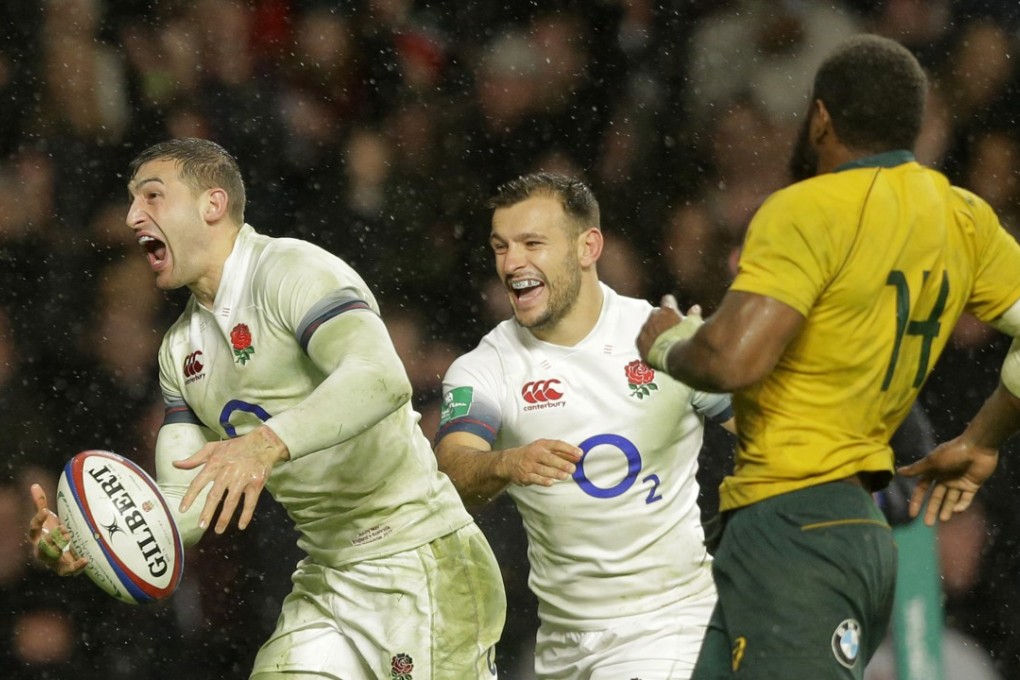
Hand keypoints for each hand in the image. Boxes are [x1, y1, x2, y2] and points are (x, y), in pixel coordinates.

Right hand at [27, 484, 87, 575]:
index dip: (38, 520)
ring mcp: (52, 561)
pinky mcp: (64, 568)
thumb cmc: (53, 530)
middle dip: (50, 539)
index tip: (46, 510)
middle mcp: (42, 551)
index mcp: (38, 538)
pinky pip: (67, 571)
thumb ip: (41, 503)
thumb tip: (34, 485)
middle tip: (63, 529)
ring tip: (70, 539)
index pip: (33, 530)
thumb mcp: (49, 517)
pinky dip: (76, 567)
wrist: (62, 550)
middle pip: (41, 548)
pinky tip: (86, 560)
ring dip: (59, 550)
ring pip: (52, 559)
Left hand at [175, 425, 289, 533]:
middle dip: (207, 512)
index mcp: (215, 464)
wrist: (262, 442)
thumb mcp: (213, 448)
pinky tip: (241, 525)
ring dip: (224, 517)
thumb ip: (194, 459)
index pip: (199, 482)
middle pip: (215, 495)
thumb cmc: (236, 446)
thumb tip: (175, 464)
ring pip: (231, 501)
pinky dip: (246, 515)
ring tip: (218, 530)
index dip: (190, 496)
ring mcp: (243, 479)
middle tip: (201, 526)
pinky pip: (250, 502)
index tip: (182, 510)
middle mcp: (227, 472)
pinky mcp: (256, 483)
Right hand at [496, 439, 581, 486]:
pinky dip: (543, 481)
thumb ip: (561, 453)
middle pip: (549, 458)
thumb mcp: (544, 449)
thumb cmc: (532, 454)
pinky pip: (534, 479)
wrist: (509, 462)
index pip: (557, 445)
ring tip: (565, 476)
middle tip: (573, 468)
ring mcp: (529, 465)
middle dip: (562, 463)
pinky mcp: (525, 476)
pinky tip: (551, 482)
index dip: (569, 449)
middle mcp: (535, 453)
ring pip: (543, 470)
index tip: (579, 453)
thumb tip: (578, 456)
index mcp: (542, 445)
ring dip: (555, 473)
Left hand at [637, 294, 702, 371]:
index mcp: (667, 310)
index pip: (667, 299)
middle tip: (668, 327)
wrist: (675, 357)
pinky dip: (647, 341)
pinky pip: (641, 339)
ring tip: (662, 339)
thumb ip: (694, 315)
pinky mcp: (639, 342)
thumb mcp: (694, 325)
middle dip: (661, 317)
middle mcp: (654, 317)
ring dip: (653, 329)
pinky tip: (654, 347)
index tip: (674, 308)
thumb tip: (695, 308)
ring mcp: (645, 329)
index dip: (671, 303)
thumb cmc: (687, 339)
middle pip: (656, 312)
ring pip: (648, 326)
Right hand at [897, 437, 998, 525]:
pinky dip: (962, 505)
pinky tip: (957, 511)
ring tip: (943, 520)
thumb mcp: (932, 461)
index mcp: (933, 472)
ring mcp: (959, 483)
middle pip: (936, 497)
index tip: (913, 515)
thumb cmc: (952, 453)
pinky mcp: (972, 485)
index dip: (918, 501)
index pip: (922, 489)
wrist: (977, 447)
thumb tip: (899, 472)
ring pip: (951, 500)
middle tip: (928, 524)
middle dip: (932, 510)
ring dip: (947, 510)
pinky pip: (966, 498)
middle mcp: (945, 478)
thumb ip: (917, 469)